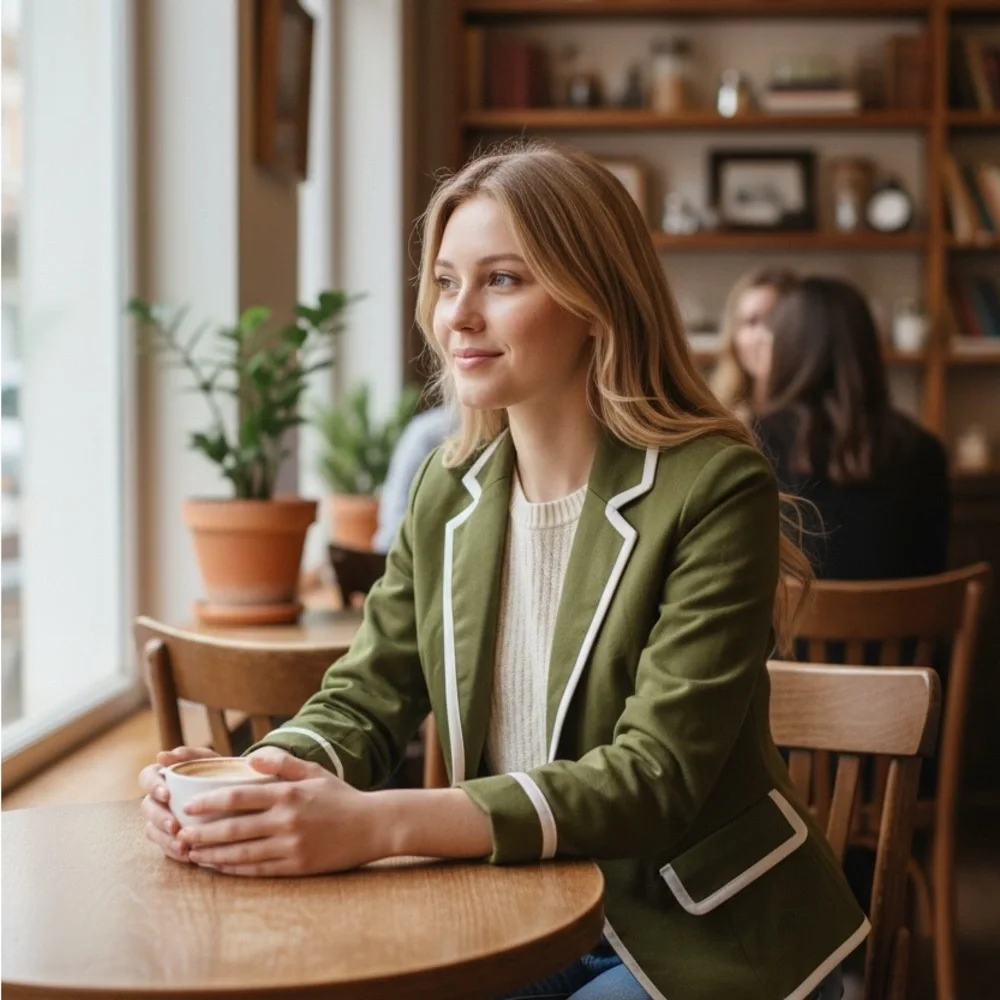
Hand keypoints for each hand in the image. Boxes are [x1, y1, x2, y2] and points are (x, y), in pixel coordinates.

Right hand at [139, 746, 219, 863]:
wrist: (239, 795)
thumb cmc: (220, 772)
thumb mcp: (210, 760)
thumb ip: (190, 754)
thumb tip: (161, 756)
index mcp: (163, 776)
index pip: (146, 777)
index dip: (152, 786)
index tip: (167, 795)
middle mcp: (158, 798)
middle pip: (147, 807)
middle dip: (159, 818)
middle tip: (174, 826)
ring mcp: (162, 819)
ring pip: (152, 830)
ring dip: (165, 839)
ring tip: (182, 846)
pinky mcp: (170, 837)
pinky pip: (165, 847)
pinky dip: (174, 852)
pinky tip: (188, 856)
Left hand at [176, 747, 379, 876]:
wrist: (372, 825)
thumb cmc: (341, 796)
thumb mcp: (314, 771)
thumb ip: (283, 763)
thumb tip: (254, 757)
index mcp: (288, 793)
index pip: (239, 797)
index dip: (210, 802)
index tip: (188, 806)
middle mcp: (287, 820)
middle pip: (234, 828)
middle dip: (203, 832)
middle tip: (180, 834)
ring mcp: (291, 845)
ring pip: (242, 853)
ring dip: (213, 854)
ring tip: (192, 853)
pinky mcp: (297, 866)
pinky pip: (259, 870)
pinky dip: (235, 869)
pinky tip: (220, 867)